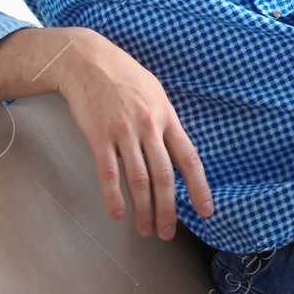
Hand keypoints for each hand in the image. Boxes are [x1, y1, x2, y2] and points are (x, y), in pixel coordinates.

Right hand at [57, 30, 213, 240]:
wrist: (88, 61)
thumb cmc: (124, 77)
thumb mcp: (155, 94)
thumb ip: (166, 122)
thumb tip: (175, 149)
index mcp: (167, 117)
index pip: (189, 159)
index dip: (199, 187)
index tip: (206, 211)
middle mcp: (149, 127)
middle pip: (164, 177)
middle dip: (168, 209)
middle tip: (168, 232)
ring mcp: (124, 132)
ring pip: (138, 180)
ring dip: (143, 210)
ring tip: (145, 229)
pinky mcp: (99, 136)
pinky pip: (109, 173)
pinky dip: (114, 197)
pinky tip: (118, 213)